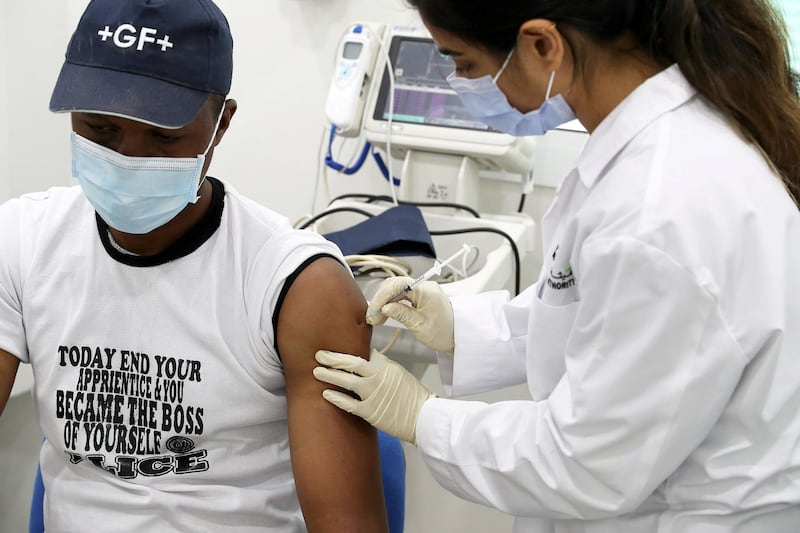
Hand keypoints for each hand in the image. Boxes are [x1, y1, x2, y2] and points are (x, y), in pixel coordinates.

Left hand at [314, 349, 435, 444]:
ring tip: (316, 371)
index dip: (348, 349)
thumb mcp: (400, 373)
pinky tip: (326, 394)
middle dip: (333, 358)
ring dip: (330, 375)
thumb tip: (367, 358)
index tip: (335, 346)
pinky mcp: (370, 412)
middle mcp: (378, 377)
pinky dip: (336, 398)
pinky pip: (349, 404)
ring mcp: (373, 394)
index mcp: (386, 366)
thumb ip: (383, 366)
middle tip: (319, 354)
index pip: (364, 353)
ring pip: (347, 381)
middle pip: (351, 362)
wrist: (424, 417)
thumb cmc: (414, 396)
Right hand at [366, 277, 454, 353]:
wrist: (459, 336)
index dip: (383, 296)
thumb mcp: (420, 326)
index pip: (398, 284)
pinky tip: (385, 313)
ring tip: (377, 318)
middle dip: (381, 300)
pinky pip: (403, 294)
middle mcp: (425, 286)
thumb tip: (384, 308)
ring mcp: (423, 289)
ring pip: (397, 290)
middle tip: (372, 317)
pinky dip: (392, 303)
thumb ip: (401, 314)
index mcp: (426, 291)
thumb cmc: (444, 332)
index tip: (374, 310)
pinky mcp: (421, 295)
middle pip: (395, 285)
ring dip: (385, 302)